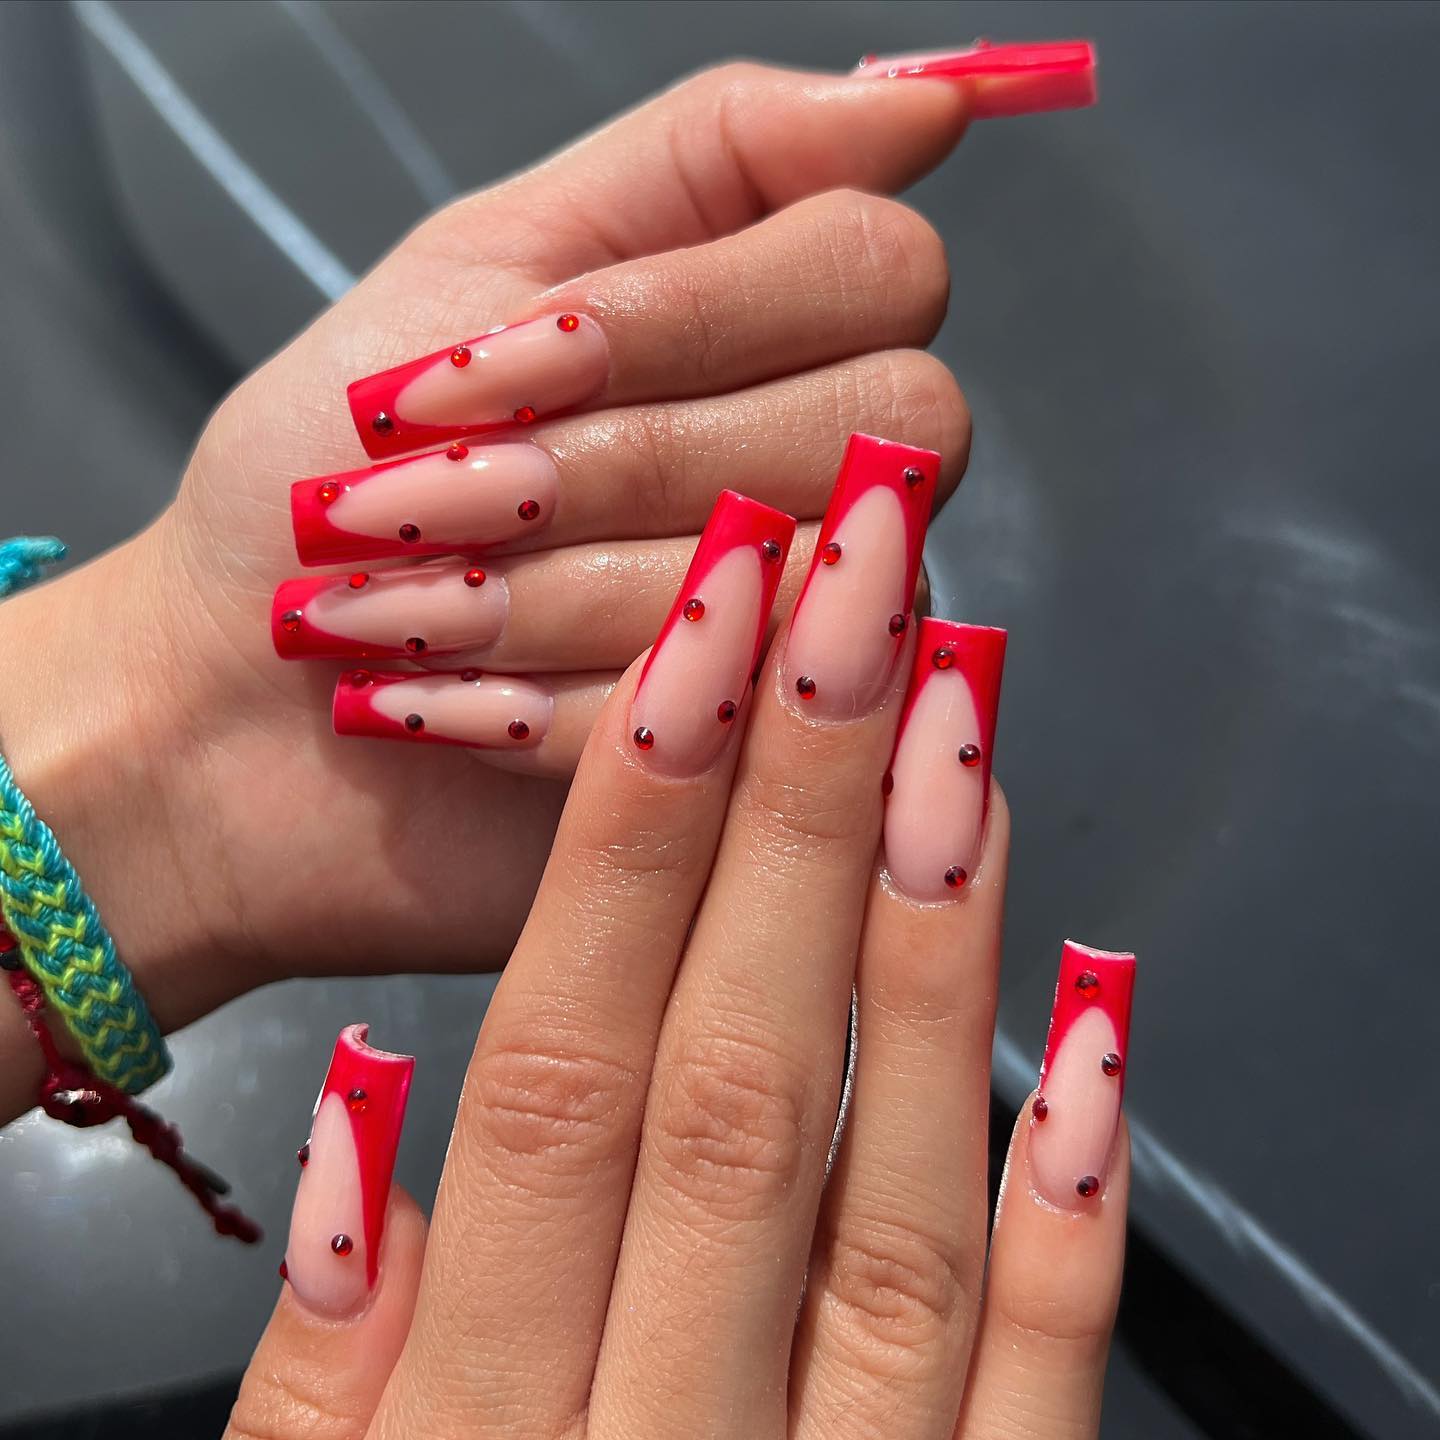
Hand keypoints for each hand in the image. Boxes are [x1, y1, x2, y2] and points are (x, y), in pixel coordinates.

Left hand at [0, 62, 976, 1092]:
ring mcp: (797, 638)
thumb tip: (927, 98)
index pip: (879, 263)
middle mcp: (828, 485)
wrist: (236, 693)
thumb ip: (709, 159)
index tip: (507, 360)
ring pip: (782, 578)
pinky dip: (538, 705)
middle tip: (435, 502)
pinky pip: (721, 718)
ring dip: (543, 595)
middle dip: (615, 460)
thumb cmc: (334, 467)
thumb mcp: (490, 258)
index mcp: (782, 344)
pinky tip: (446, 707)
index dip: (687, 313)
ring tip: (405, 613)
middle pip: (877, 419)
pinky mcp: (746, 775)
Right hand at [226, 458, 1132, 1439]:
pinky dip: (1070, 1201)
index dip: (637, 837)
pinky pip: (1041, 1384)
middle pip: (742, 1075)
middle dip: (797, 802)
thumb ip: (316, 1376)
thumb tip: (355, 1121)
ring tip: (958, 718)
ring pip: (900, 1184)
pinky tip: (1097, 1022)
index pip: (567, 1073)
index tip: (701, 640)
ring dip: (932, 937)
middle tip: (853, 587)